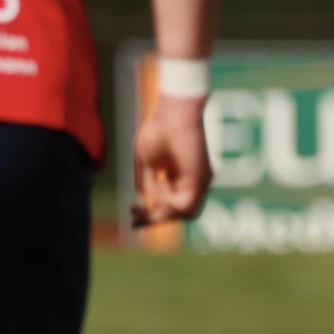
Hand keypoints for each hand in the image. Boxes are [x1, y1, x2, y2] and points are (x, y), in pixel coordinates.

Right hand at [132, 95, 211, 227]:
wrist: (173, 114)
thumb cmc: (158, 131)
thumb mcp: (146, 163)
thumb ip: (146, 183)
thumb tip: (144, 201)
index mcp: (181, 177)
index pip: (171, 205)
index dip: (152, 213)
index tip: (132, 212)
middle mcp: (194, 182)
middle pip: (178, 214)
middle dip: (154, 219)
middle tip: (134, 218)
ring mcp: (200, 182)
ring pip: (185, 214)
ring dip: (162, 208)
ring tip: (153, 187)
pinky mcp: (201, 180)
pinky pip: (185, 205)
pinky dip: (168, 200)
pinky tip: (161, 184)